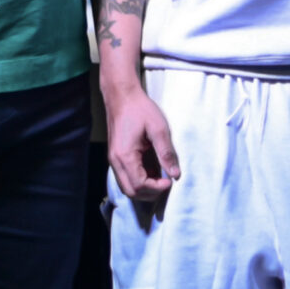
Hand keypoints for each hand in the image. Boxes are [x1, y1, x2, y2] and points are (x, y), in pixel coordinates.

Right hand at [102, 80, 181, 213]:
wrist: (122, 96)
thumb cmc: (140, 109)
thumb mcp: (159, 129)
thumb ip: (167, 153)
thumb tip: (175, 174)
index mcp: (125, 156)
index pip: (140, 185)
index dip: (157, 188)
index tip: (170, 180)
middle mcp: (115, 161)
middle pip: (131, 191)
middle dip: (150, 193)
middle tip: (166, 182)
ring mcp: (114, 160)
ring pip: (127, 187)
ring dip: (145, 187)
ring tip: (160, 176)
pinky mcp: (116, 156)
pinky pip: (126, 177)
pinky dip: (139, 179)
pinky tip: (152, 170)